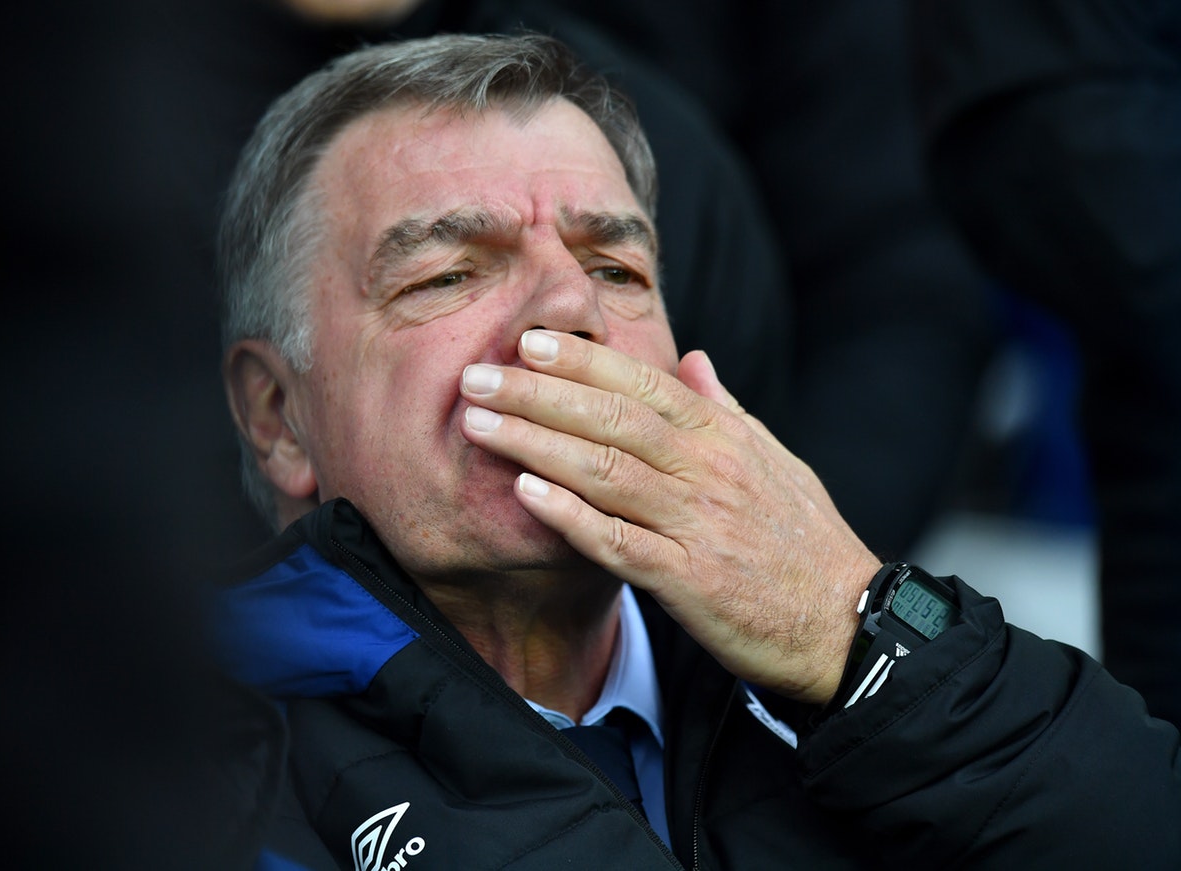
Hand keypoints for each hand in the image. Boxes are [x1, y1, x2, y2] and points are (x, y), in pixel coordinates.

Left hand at [459, 330, 880, 703]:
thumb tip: (692, 357)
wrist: (845, 623)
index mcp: (723, 437)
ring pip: (606, 471)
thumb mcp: (774, 460)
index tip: (528, 340)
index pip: (643, 384)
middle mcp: (707, 470)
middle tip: (477, 376)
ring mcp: (696, 524)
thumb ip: (725, 408)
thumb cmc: (804, 540)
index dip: (582, 360)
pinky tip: (525, 495)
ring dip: (536, 444)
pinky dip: (570, 517)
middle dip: (537, 393)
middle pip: (611, 419)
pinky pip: (618, 543)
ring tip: (479, 425)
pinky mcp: (688, 581)